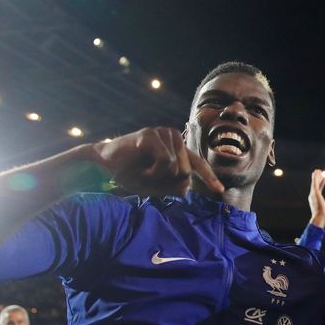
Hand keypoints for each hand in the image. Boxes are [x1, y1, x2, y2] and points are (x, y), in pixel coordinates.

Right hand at [92, 127, 222, 196]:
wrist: (105, 165)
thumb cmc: (131, 173)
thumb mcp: (156, 186)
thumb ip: (174, 187)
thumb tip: (187, 188)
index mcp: (177, 150)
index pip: (198, 164)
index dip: (209, 178)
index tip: (219, 191)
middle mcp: (174, 138)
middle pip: (187, 172)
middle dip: (168, 182)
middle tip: (149, 177)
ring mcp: (164, 134)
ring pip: (176, 168)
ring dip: (158, 177)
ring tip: (144, 171)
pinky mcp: (152, 135)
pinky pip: (165, 162)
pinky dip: (153, 171)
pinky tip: (141, 167)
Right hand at [307, 169, 324, 228]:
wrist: (320, 217)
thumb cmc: (323, 217)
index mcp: (315, 200)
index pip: (319, 189)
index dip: (321, 183)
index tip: (323, 178)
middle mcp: (313, 196)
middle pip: (316, 185)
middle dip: (318, 178)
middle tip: (319, 172)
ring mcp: (313, 194)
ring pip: (315, 183)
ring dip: (316, 176)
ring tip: (318, 170)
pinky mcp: (315, 192)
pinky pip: (314, 183)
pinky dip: (315, 177)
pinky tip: (316, 172)